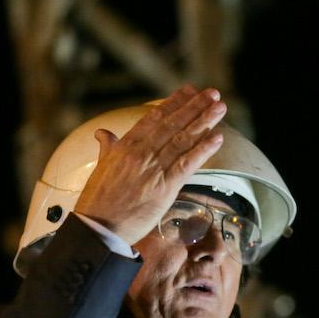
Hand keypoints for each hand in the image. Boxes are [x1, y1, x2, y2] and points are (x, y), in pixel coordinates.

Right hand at [74, 83, 226, 243]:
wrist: (98, 226)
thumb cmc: (99, 200)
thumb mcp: (101, 167)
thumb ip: (108, 147)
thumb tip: (102, 132)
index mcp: (126, 145)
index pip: (154, 117)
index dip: (175, 103)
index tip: (190, 91)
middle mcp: (141, 152)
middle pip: (173, 124)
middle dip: (195, 107)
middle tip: (213, 93)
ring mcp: (153, 168)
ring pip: (183, 140)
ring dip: (204, 122)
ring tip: (220, 107)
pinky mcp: (165, 187)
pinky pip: (187, 164)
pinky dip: (203, 150)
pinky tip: (218, 138)